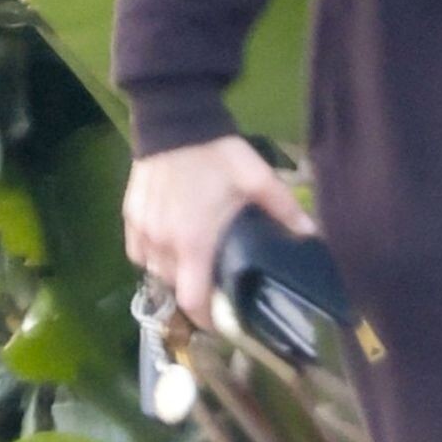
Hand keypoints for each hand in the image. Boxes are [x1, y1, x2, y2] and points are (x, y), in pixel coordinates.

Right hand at [122, 134, 319, 330]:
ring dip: (174, 272)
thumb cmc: (216, 153)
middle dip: (195, 290)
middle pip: (175, 287)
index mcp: (194, 242)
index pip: (193, 301)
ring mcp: (142, 231)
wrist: (174, 121)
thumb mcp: (256, 178)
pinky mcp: (129, 216)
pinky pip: (138, 251)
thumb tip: (312, 234)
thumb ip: (284, 209)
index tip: (223, 321)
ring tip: (195, 259)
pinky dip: (153, 255)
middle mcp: (163, 244)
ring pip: (154, 271)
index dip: (207, 319)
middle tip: (216, 277)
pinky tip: (169, 241)